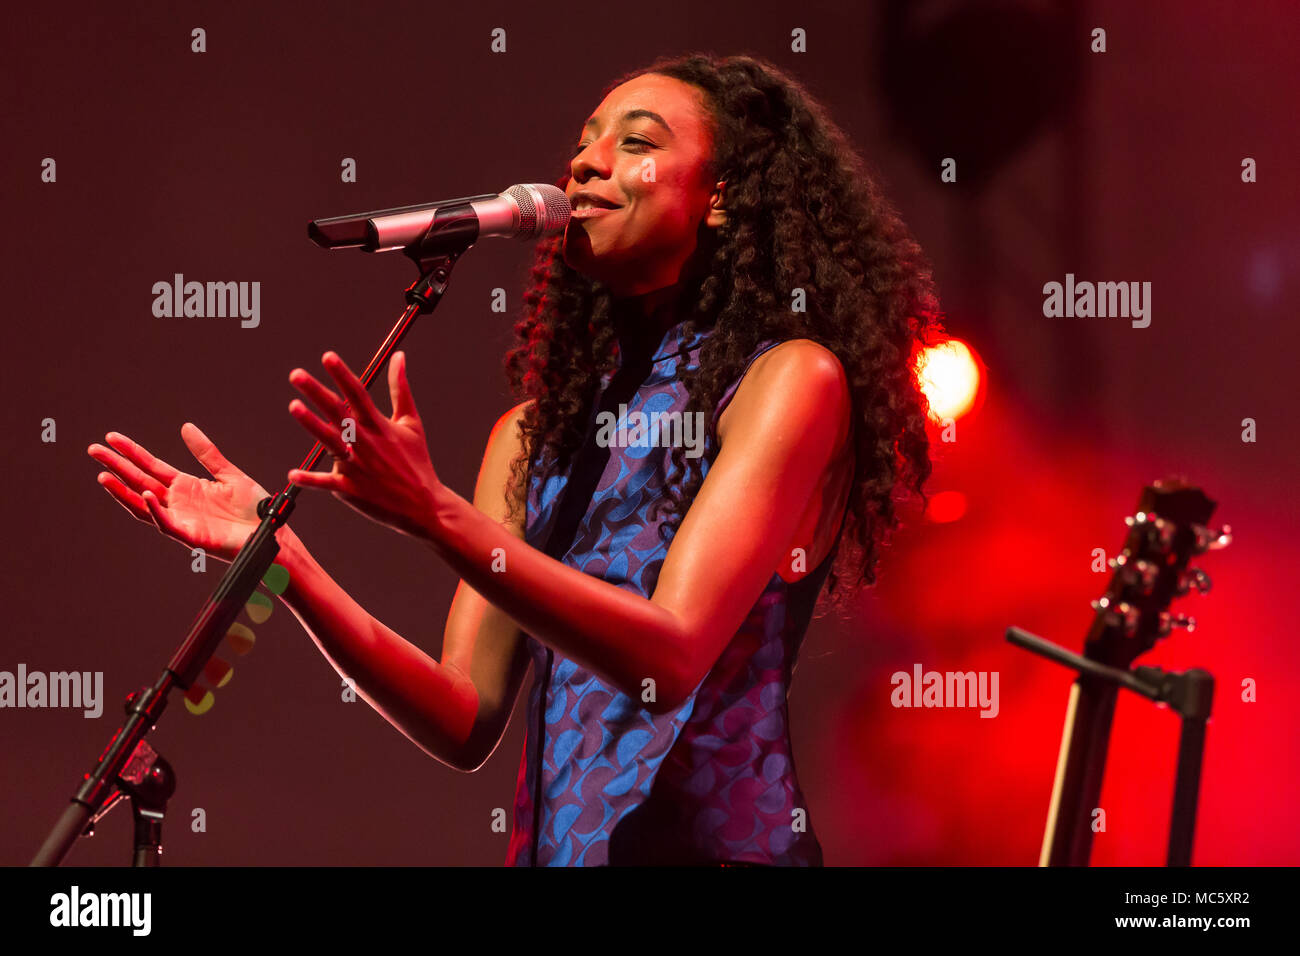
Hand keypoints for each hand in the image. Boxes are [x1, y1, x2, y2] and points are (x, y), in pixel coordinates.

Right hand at [88, 424, 271, 563]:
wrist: (272, 531)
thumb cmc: (253, 507)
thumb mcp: (228, 474)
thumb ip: (207, 453)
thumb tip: (185, 427)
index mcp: (186, 486)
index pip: (151, 466)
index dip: (131, 452)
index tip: (111, 438)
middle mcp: (178, 503)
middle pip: (140, 482)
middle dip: (117, 467)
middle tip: (94, 450)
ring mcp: (182, 520)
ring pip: (144, 505)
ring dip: (123, 492)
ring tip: (104, 476)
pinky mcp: (192, 537)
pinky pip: (167, 524)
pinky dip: (155, 511)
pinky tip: (144, 496)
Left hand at [286, 350, 442, 542]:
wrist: (425, 506)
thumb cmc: (417, 462)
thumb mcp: (412, 423)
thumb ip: (401, 389)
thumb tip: (398, 357)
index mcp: (381, 426)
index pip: (358, 394)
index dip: (342, 375)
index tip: (327, 357)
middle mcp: (368, 443)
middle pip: (339, 413)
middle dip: (317, 392)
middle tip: (296, 375)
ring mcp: (359, 467)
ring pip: (331, 442)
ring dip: (312, 424)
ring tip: (294, 406)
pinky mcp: (352, 490)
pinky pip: (327, 483)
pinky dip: (310, 480)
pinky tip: (292, 474)